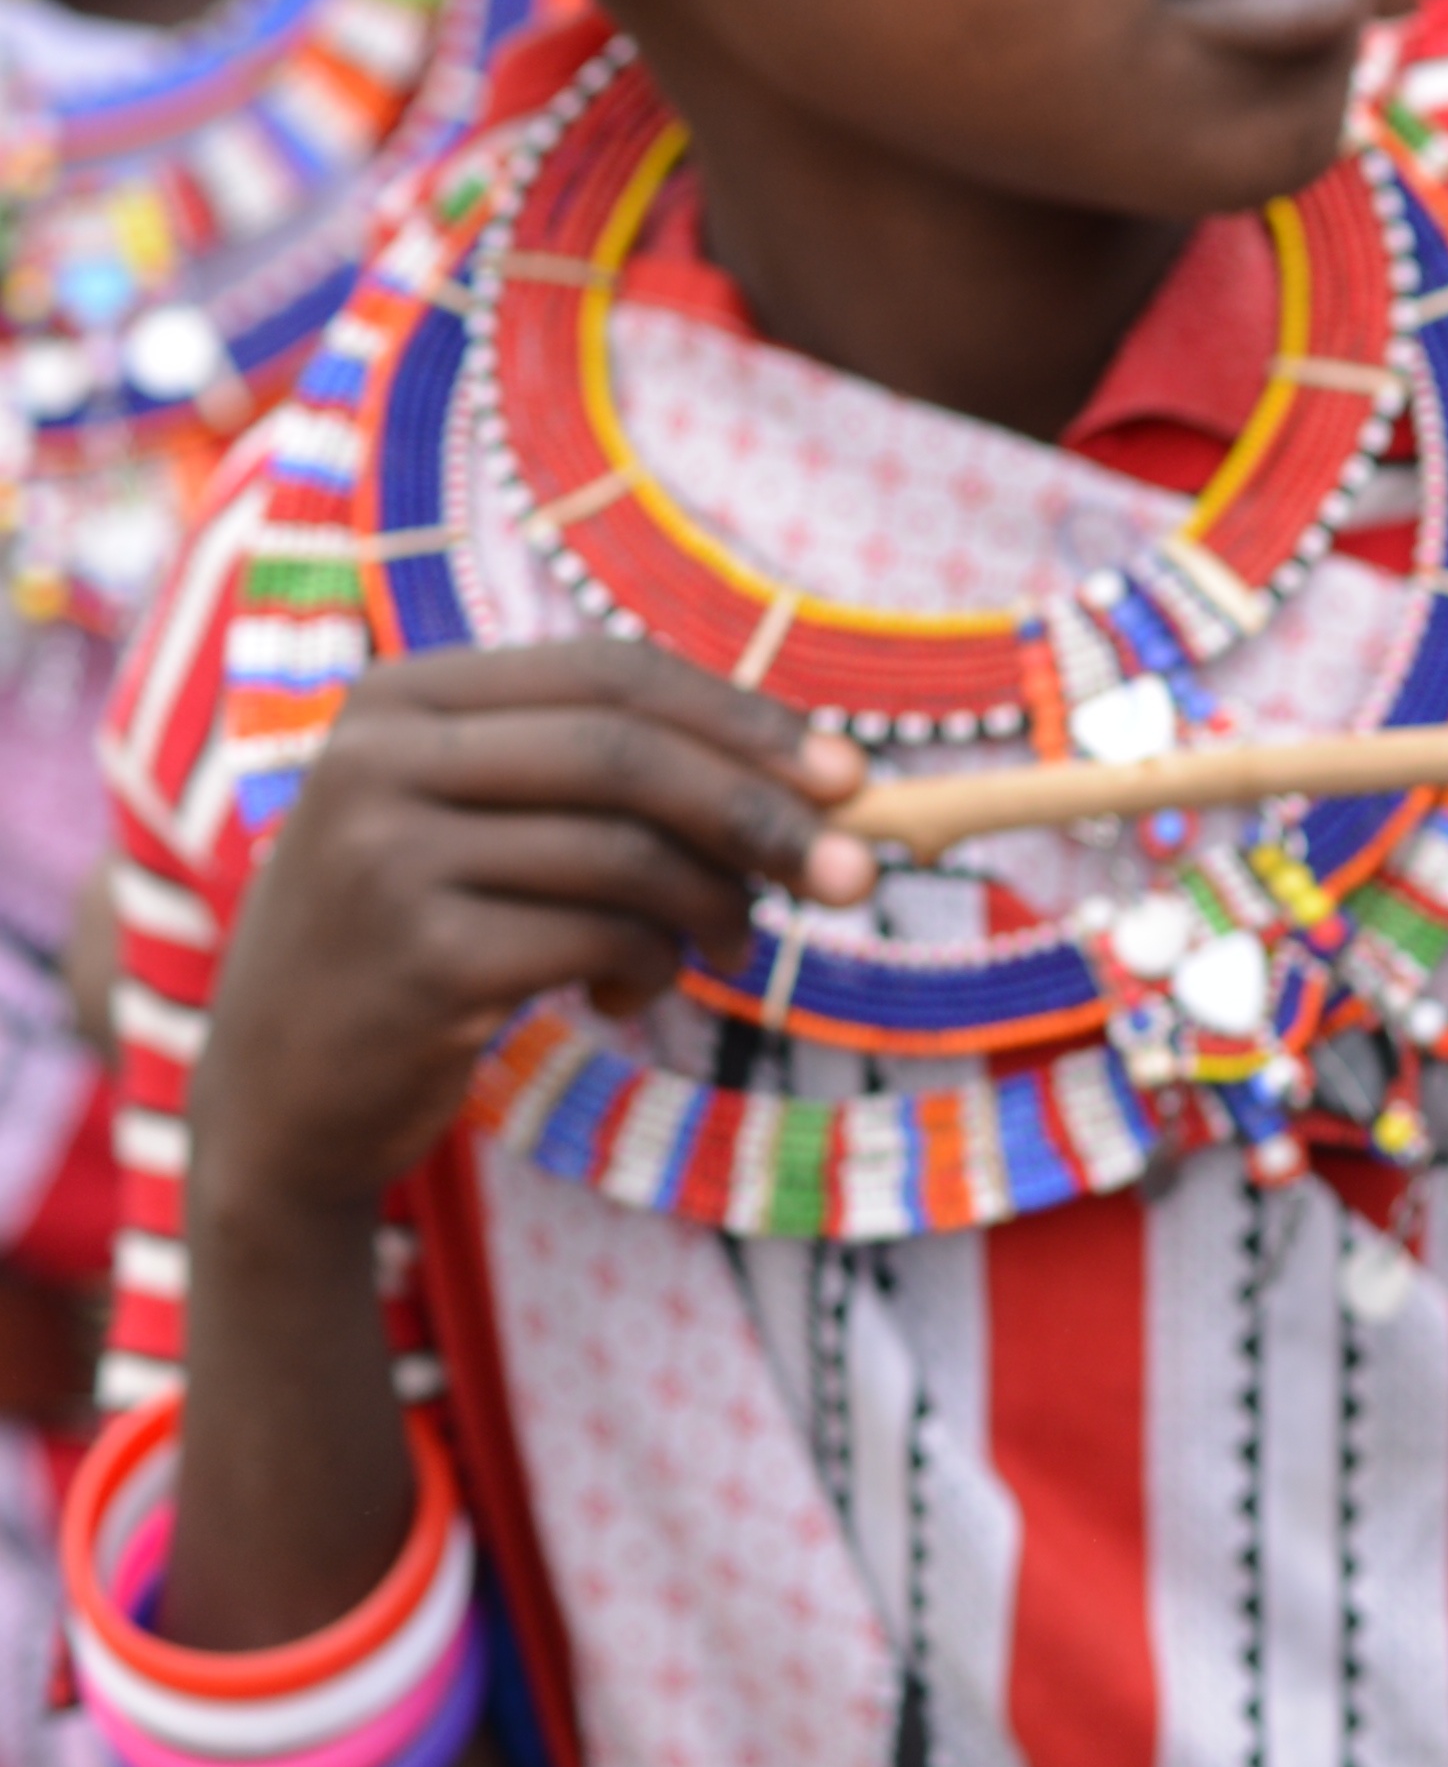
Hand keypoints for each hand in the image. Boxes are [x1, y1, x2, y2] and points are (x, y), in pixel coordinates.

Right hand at [192, 641, 869, 1227]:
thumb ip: (612, 782)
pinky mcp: (418, 957)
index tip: (848, 774)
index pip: (610, 674)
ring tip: (724, 950)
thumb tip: (834, 778)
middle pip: (629, 757)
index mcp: (401, 699)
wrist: (278, 1093)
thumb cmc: (422, 941)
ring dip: (715, 911)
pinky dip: (649, 971)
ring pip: (629, 856)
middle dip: (763, 814)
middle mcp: (377, 760)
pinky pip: (602, 941)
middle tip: (849, 875)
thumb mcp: (482, 828)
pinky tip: (619, 996)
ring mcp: (385, 856)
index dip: (741, 717)